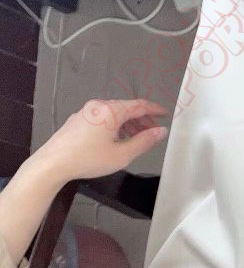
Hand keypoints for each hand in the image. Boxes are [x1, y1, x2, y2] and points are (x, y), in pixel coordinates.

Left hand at [33, 99, 167, 184]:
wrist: (53, 163)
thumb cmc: (89, 159)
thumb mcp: (122, 155)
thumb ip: (144, 142)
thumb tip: (161, 131)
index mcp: (111, 110)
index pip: (139, 105)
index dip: (155, 109)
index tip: (166, 114)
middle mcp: (99, 105)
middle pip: (126, 108)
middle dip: (142, 119)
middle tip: (153, 132)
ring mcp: (86, 111)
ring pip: (114, 113)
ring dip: (128, 123)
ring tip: (137, 138)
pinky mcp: (78, 119)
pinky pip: (102, 117)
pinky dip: (115, 125)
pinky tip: (117, 139)